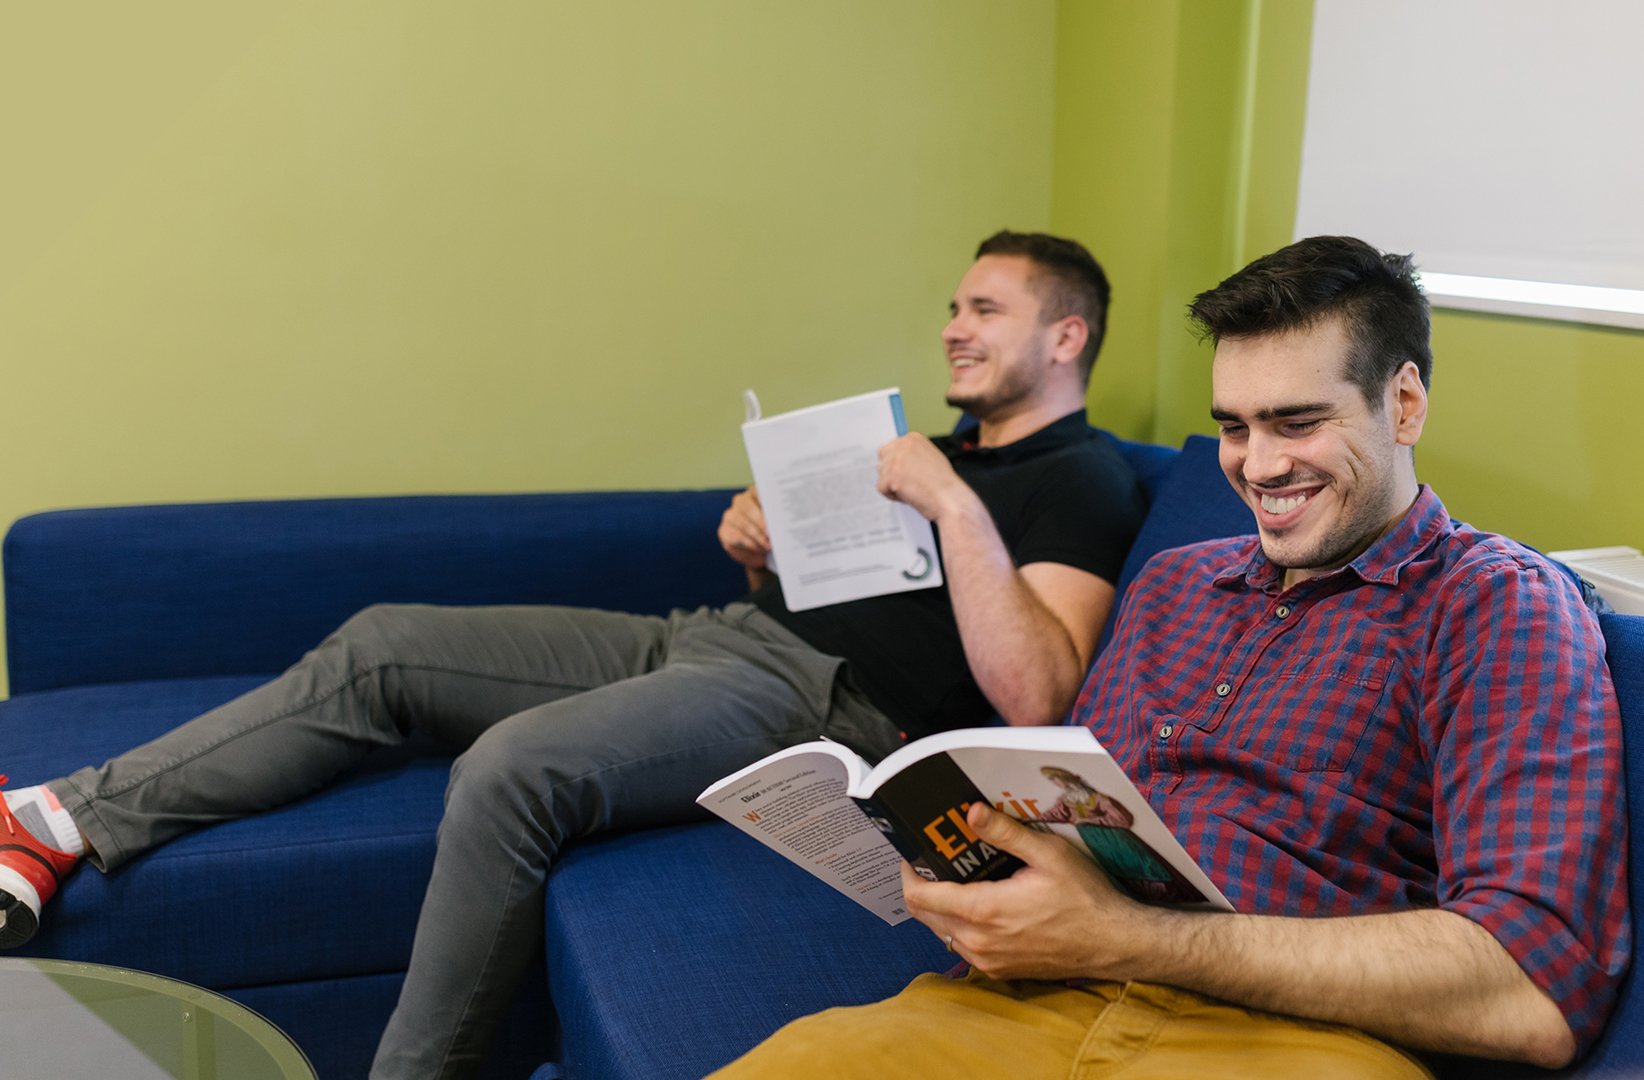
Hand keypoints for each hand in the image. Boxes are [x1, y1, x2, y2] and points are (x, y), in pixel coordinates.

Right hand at [718, 486, 769, 569]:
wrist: (759, 554)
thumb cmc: (770, 534)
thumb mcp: (775, 524)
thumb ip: (776, 519)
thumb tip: (782, 521)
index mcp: (754, 495)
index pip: (756, 491)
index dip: (764, 501)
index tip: (773, 512)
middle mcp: (740, 502)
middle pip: (748, 507)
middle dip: (761, 522)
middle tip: (771, 534)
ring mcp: (730, 516)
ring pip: (742, 523)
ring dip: (757, 536)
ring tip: (768, 545)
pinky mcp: (724, 531)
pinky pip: (735, 536)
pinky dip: (749, 543)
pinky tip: (758, 548)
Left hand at [876, 433, 974, 522]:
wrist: (950, 498)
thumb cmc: (944, 483)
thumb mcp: (930, 456)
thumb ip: (912, 454)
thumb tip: (898, 459)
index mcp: (913, 438)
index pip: (890, 449)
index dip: (897, 466)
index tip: (909, 474)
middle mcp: (903, 445)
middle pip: (882, 460)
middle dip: (892, 474)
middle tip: (910, 483)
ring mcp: (896, 460)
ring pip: (882, 475)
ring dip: (893, 485)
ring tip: (914, 488)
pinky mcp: (892, 476)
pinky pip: (882, 488)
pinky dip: (893, 496)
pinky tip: (910, 495)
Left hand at [901, 802, 1162, 980]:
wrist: (1115, 943)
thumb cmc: (1086, 898)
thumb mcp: (1048, 854)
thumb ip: (1005, 833)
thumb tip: (971, 812)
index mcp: (984, 911)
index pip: (920, 897)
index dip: (908, 873)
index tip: (913, 854)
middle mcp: (979, 942)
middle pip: (925, 915)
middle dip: (921, 886)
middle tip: (935, 861)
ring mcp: (989, 961)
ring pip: (943, 932)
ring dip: (941, 907)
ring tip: (958, 880)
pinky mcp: (1001, 970)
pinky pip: (964, 947)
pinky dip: (961, 926)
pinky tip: (981, 905)